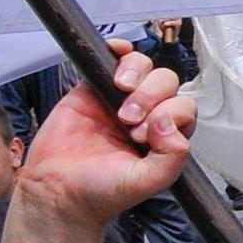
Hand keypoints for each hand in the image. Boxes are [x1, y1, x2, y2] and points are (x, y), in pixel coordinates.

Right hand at [16, 52, 194, 222]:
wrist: (58, 192)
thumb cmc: (101, 191)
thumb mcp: (148, 181)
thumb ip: (173, 157)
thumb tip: (169, 124)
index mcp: (166, 135)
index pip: (184, 107)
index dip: (168, 114)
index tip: (142, 135)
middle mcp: (148, 115)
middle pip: (167, 82)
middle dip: (151, 97)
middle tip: (127, 122)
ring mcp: (120, 100)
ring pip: (145, 67)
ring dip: (137, 77)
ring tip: (118, 105)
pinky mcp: (93, 89)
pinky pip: (113, 59)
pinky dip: (121, 50)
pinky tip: (117, 54)